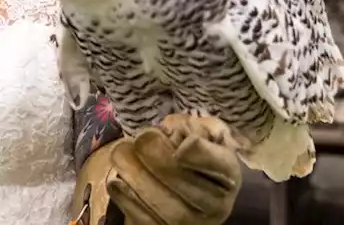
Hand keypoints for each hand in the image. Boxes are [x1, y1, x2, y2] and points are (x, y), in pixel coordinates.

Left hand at [105, 114, 242, 224]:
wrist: (189, 192)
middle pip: (189, 186)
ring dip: (139, 179)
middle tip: (139, 139)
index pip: (218, 163)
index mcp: (228, 173)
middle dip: (159, 160)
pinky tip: (115, 181)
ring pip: (169, 209)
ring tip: (120, 154)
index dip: (195, 150)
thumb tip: (170, 129)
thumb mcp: (200, 134)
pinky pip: (148, 222)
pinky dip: (128, 201)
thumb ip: (190, 127)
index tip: (173, 135)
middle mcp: (217, 204)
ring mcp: (194, 224)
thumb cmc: (193, 156)